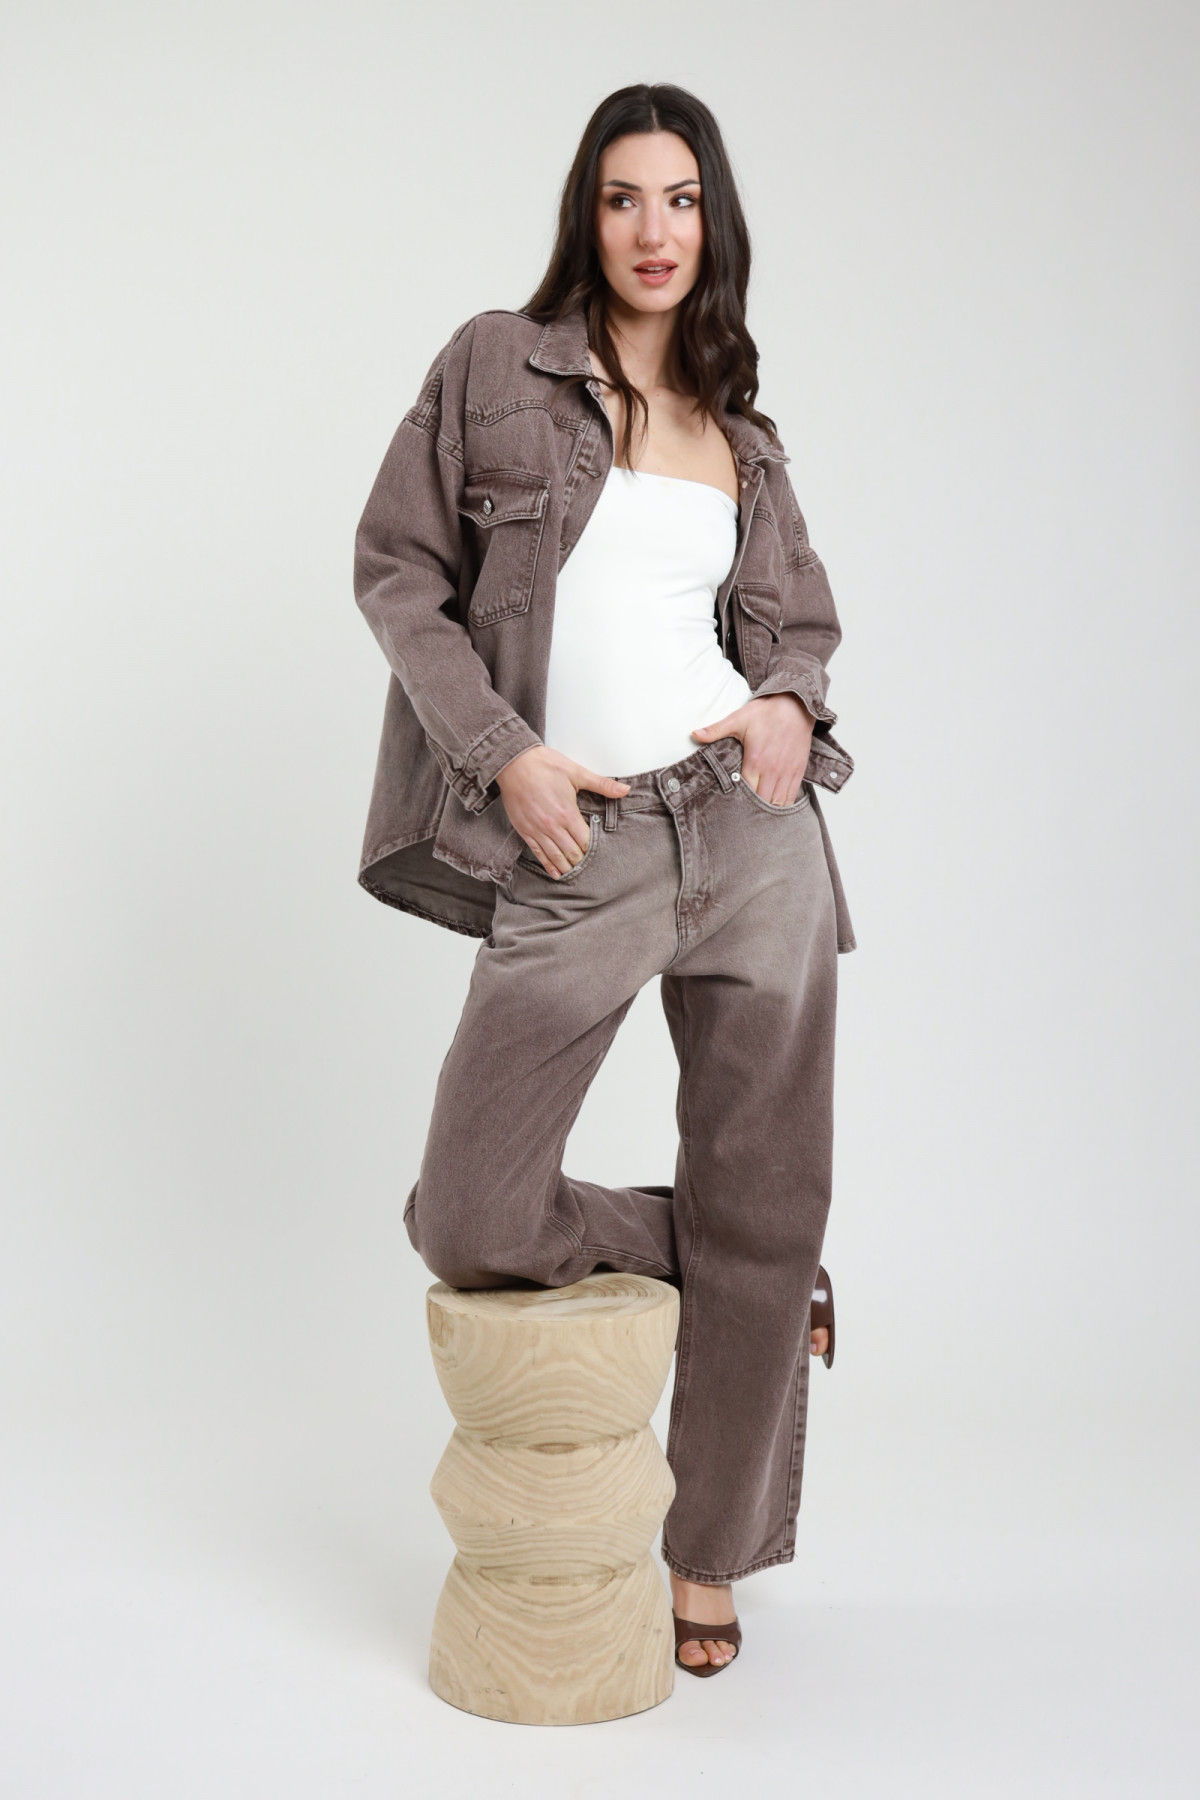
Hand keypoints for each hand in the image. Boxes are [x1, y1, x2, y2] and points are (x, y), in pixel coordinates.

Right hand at [496, 746, 629, 876]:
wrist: (514, 763)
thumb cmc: (544, 765)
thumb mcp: (576, 772)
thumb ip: (602, 784)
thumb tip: (625, 789)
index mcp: (567, 813)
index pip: (585, 841)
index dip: (594, 850)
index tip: (600, 853)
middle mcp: (552, 826)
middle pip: (572, 853)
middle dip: (582, 861)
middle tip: (591, 866)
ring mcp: (537, 830)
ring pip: (556, 857)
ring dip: (567, 867)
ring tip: (576, 874)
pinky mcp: (525, 831)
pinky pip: (538, 853)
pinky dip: (548, 865)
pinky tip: (556, 873)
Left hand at [692, 693, 814, 804]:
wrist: (796, 705)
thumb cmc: (766, 712)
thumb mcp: (738, 719)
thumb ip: (716, 730)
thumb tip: (694, 734)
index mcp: (755, 760)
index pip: (745, 791)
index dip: (737, 801)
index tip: (729, 805)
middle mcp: (772, 770)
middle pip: (761, 802)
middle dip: (751, 809)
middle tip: (741, 813)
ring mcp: (787, 772)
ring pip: (778, 803)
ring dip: (767, 810)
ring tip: (757, 814)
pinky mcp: (798, 772)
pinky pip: (791, 796)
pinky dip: (783, 805)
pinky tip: (774, 807)